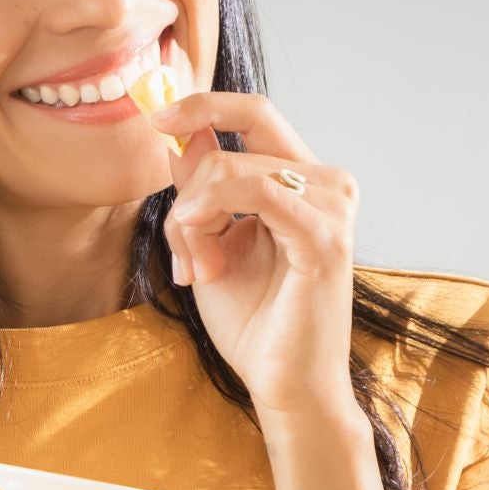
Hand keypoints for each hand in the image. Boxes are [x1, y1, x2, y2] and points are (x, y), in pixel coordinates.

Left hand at [149, 90, 361, 427]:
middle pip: (236, 140)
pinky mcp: (326, 238)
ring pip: (234, 169)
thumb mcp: (211, 241)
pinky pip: (258, 192)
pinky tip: (202, 255)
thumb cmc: (255, 321)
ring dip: (196, 217)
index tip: (155, 118)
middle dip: (189, 188)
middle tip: (181, 243)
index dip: (203, 104)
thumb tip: (178, 134)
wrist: (285, 385)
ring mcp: (333, 208)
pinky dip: (216, 213)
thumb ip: (200, 187)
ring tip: (198, 269)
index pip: (255, 113)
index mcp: (304, 180)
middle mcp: (328, 183)